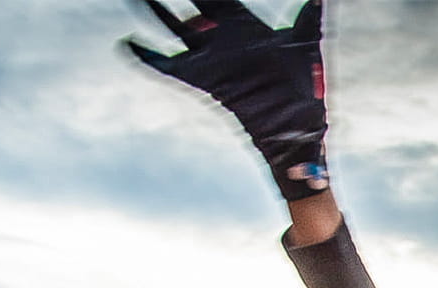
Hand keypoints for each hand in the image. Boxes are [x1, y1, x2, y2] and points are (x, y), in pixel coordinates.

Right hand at [126, 0, 327, 201]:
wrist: (295, 126)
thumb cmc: (305, 87)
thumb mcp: (306, 43)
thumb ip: (310, 15)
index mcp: (243, 24)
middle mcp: (222, 38)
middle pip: (190, 6)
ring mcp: (210, 59)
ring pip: (172, 27)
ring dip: (152, 11)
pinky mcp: (202, 81)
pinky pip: (167, 67)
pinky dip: (146, 56)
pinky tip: (128, 43)